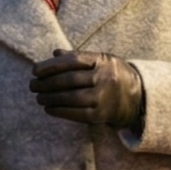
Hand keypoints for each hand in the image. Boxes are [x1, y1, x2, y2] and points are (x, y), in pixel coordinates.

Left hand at [30, 51, 144, 128]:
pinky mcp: (101, 115)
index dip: (51, 65)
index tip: (34, 70)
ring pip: (71, 97)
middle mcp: (105, 78)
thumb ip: (78, 57)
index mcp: (103, 60)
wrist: (138, 97)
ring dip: (50, 98)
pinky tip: (48, 108)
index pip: (73, 60)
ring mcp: (104, 97)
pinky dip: (59, 111)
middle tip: (32, 85)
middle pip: (69, 80)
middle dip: (46, 83)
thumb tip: (54, 53)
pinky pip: (75, 113)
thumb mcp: (100, 60)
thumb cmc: (111, 75)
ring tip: (38, 97)